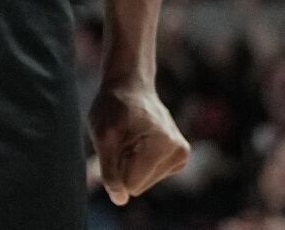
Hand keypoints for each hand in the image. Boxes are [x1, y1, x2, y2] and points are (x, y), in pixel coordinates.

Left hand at [89, 81, 189, 205]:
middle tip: (123, 138)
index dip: (116, 166)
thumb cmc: (113, 106)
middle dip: (124, 165)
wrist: (130, 85)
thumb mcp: (102, 135)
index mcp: (163, 145)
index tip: (118, 141)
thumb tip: (120, 200)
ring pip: (144, 182)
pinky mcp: (179, 157)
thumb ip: (109, 170)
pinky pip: (150, 175)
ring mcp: (181, 155)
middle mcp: (179, 152)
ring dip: (131, 162)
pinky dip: (139, 161)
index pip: (131, 184)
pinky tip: (140, 140)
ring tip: (131, 137)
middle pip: (139, 185)